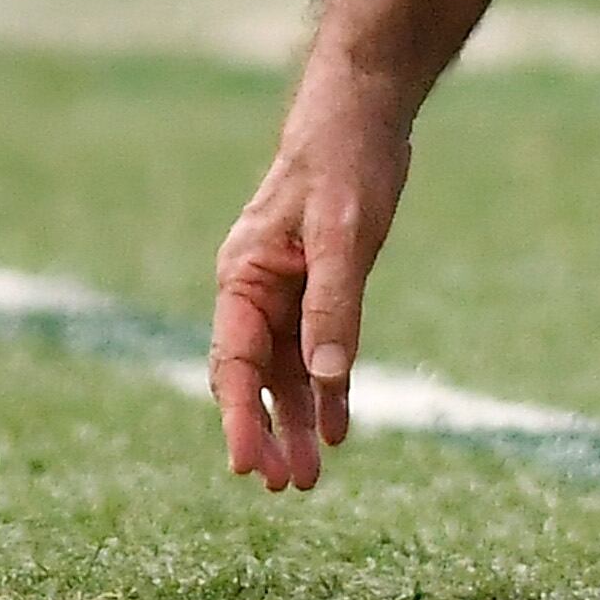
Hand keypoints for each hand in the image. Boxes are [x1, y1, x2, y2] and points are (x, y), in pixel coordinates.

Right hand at [208, 97, 410, 491]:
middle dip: (266, 431)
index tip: (244, 465)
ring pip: (285, 371)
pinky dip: (326, 389)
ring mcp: (286, 289)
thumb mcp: (344, 233)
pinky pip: (316, 350)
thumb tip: (327, 377)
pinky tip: (338, 428)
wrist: (366, 112)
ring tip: (308, 478)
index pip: (233, 361)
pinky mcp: (319, 285)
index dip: (238, 416)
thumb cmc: (345, 161)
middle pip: (254, 376)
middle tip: (285, 487)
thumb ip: (335, 304)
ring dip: (296, 421)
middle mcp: (256, 289)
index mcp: (243, 275)